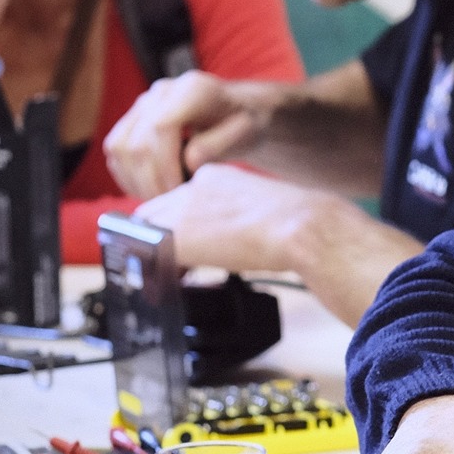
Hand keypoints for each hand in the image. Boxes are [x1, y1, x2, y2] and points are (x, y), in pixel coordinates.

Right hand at [105, 71, 278, 200]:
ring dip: (135, 181)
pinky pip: (115, 149)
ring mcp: (143, 103)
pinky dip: (127, 175)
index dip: (165, 166)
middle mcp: (162, 91)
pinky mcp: (132, 118)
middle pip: (137, 143)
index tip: (178, 192)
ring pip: (119, 147)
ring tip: (159, 199)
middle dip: (151, 181)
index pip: (160, 127)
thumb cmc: (244, 121)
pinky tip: (148, 189)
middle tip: (170, 205)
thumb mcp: (246, 132)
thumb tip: (189, 161)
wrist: (235, 110)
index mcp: (193, 89)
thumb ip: (218, 144)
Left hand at [134, 163, 330, 273]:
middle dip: (164, 236)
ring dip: (160, 250)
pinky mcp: (179, 233)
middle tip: (179, 261)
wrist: (302, 228)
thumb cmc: (298, 223)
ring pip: (151, 230)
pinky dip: (163, 267)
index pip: (179, 198)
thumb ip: (234, 215)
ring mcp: (184, 209)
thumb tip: (228, 237)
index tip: (194, 241)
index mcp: (215, 175)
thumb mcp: (261, 207)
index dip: (181, 223)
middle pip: (157, 211)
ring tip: (180, 272)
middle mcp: (194, 186)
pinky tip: (182, 278)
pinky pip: (154, 252)